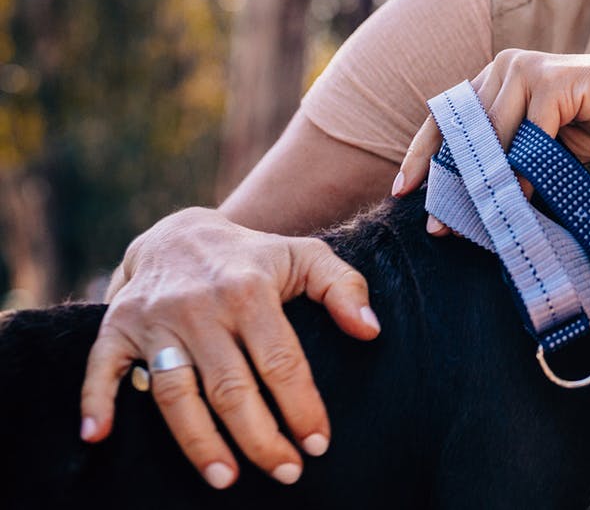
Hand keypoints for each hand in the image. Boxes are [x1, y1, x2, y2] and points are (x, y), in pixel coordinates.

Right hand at [81, 208, 379, 488]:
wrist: (182, 232)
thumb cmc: (255, 257)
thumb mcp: (307, 257)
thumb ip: (346, 288)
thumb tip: (370, 332)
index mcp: (250, 290)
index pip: (281, 361)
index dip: (301, 406)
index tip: (318, 444)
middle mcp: (201, 306)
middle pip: (231, 387)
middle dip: (260, 438)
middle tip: (285, 473)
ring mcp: (155, 318)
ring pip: (175, 393)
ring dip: (199, 441)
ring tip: (227, 479)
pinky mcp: (116, 326)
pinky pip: (101, 369)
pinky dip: (96, 402)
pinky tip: (98, 437)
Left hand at [392, 49, 589, 202]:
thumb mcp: (536, 148)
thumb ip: (502, 160)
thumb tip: (459, 205)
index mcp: (494, 77)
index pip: (446, 117)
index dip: (422, 154)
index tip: (403, 191)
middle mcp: (504, 66)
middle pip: (462, 129)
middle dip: (449, 180)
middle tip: (439, 224)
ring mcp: (527, 68)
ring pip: (491, 132)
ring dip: (485, 180)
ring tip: (479, 220)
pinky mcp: (553, 80)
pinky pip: (528, 132)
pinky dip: (523, 168)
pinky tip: (521, 197)